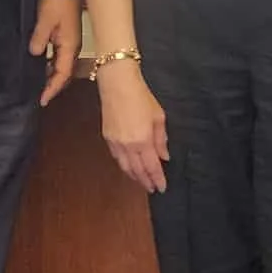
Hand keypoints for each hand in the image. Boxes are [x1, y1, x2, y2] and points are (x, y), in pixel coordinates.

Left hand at [29, 0, 82, 106]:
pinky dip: (52, 64)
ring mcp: (70, 41)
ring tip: (39, 84)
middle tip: (40, 96)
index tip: (43, 100)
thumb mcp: (45, 19)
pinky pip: (60, 56)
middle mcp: (72, 47)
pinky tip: (42, 64)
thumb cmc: (58, 0)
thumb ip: (40, 38)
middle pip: (64, 74)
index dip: (52, 88)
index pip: (62, 74)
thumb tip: (35, 54)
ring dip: (52, 76)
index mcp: (69, 46)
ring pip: (62, 66)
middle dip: (53, 86)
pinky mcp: (67, 35)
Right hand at [97, 60, 168, 193]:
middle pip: (138, 171)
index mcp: (143, 140)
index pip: (152, 167)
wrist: (117, 84)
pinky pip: (117, 158)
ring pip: (125, 167)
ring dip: (134, 177)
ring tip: (142, 181)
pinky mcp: (107, 138)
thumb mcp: (158, 117)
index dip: (158, 179)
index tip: (162, 187)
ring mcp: (116, 143)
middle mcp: (128, 145)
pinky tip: (129, 167)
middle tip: (152, 189)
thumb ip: (161, 139)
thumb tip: (164, 156)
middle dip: (146, 181)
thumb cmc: (140, 96)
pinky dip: (124, 166)